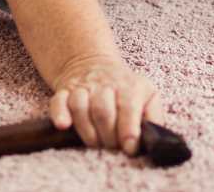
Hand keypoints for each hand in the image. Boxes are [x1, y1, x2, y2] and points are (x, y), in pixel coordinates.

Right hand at [49, 53, 164, 156]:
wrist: (94, 64)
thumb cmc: (126, 90)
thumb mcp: (147, 96)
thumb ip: (154, 115)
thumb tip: (155, 137)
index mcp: (129, 86)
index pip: (128, 107)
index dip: (128, 130)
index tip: (129, 148)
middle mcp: (105, 84)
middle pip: (103, 110)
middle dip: (107, 136)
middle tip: (112, 148)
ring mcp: (83, 87)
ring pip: (80, 107)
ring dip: (87, 131)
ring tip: (95, 143)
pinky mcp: (65, 91)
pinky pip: (58, 101)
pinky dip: (59, 114)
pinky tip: (64, 126)